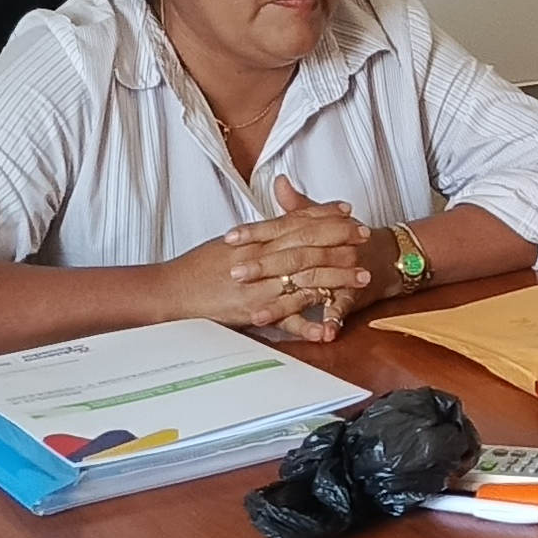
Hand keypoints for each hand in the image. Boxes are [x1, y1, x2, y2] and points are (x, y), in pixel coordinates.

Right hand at [182, 175, 373, 338]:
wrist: (171, 291)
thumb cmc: (198, 269)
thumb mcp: (230, 244)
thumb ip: (258, 232)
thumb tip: (278, 222)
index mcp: (253, 239)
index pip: (295, 222)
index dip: (324, 215)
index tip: (349, 210)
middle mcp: (258, 258)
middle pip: (306, 245)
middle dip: (339, 240)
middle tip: (366, 236)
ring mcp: (258, 286)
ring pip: (304, 278)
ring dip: (335, 277)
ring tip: (362, 276)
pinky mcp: (253, 312)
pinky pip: (286, 319)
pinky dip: (309, 323)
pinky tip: (331, 326)